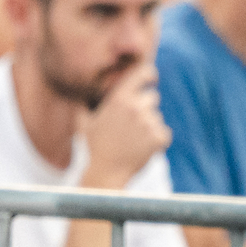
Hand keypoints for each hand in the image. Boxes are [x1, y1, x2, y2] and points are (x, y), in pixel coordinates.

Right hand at [80, 62, 169, 185]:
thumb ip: (85, 103)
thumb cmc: (94, 148)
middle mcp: (135, 107)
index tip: (151, 79)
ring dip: (150, 127)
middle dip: (146, 108)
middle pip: (153, 97)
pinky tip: (141, 149)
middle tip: (132, 125)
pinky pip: (164, 134)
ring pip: (157, 118)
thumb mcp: (84, 122)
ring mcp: (149, 122)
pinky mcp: (159, 137)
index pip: (144, 73)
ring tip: (133, 141)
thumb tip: (81, 94)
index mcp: (119, 98)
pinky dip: (157, 141)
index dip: (149, 75)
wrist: (106, 173)